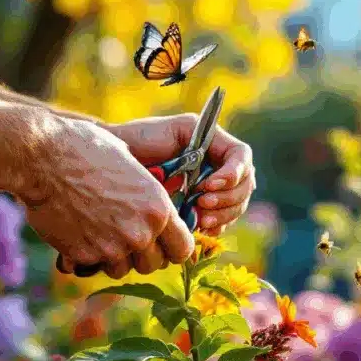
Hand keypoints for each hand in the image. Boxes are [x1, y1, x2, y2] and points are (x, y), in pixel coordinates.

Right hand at [18, 117, 194, 277]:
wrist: (44, 157)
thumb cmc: (89, 149)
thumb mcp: (133, 166)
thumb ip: (150, 198)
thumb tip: (159, 215)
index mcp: (158, 209)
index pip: (183, 249)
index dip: (173, 247)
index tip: (163, 242)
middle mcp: (140, 233)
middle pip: (154, 265)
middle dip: (144, 255)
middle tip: (128, 238)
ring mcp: (111, 248)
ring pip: (124, 270)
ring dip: (117, 258)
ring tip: (103, 234)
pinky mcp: (84, 256)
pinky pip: (96, 267)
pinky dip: (90, 256)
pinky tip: (81, 234)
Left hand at [108, 114, 255, 235]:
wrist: (116, 163)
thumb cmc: (141, 140)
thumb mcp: (175, 131)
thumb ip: (202, 141)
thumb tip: (219, 169)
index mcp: (215, 143)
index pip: (242, 157)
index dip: (233, 173)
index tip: (208, 185)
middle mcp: (220, 165)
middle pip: (245, 185)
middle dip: (227, 198)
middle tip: (201, 205)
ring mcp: (213, 188)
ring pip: (237, 205)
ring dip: (223, 215)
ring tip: (200, 220)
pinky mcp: (202, 208)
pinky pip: (222, 221)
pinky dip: (216, 227)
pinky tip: (201, 229)